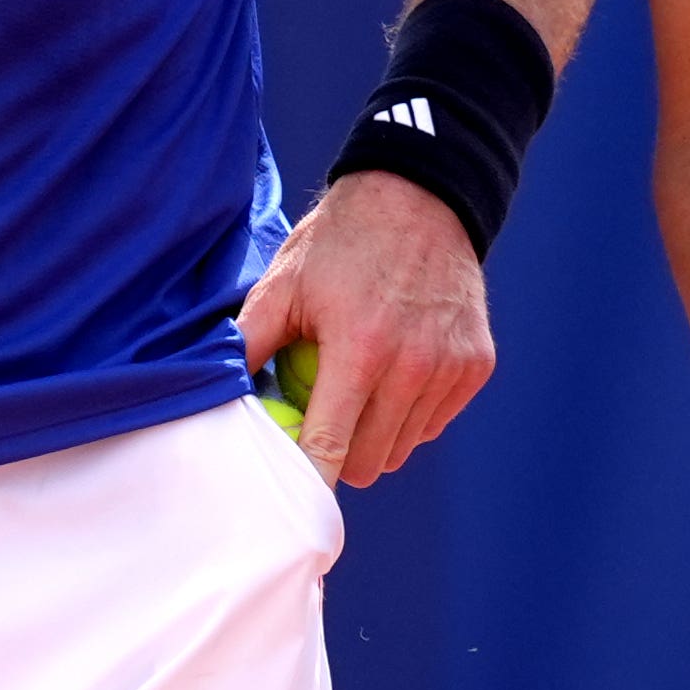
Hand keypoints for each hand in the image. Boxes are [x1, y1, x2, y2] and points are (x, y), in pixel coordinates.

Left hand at [237, 170, 493, 487]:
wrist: (419, 197)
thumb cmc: (341, 242)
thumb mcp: (285, 283)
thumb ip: (248, 342)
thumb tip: (214, 395)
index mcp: (360, 348)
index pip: (330, 447)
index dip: (306, 479)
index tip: (287, 492)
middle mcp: (413, 365)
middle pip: (368, 462)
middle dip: (337, 454)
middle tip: (321, 416)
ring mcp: (450, 368)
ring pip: (402, 448)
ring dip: (375, 435)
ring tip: (359, 386)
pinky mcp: (475, 366)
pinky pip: (433, 424)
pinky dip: (410, 414)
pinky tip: (395, 371)